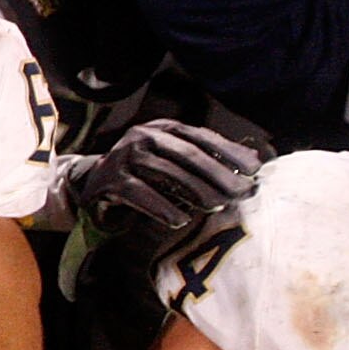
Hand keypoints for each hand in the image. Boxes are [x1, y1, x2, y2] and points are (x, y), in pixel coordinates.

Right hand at [60, 120, 259, 236]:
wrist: (92, 184)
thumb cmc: (145, 175)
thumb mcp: (175, 161)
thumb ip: (208, 159)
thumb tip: (255, 159)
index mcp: (163, 128)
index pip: (202, 137)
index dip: (229, 152)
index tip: (256, 169)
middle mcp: (143, 136)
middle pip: (187, 154)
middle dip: (218, 174)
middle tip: (242, 193)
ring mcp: (124, 156)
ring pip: (166, 172)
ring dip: (194, 190)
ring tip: (217, 207)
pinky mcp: (110, 180)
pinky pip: (139, 193)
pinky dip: (161, 207)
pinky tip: (180, 220)